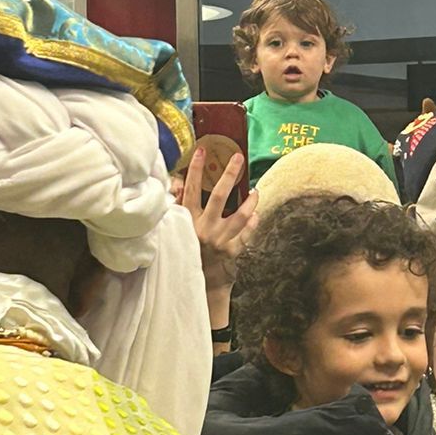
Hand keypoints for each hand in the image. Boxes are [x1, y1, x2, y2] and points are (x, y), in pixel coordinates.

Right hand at [183, 145, 259, 298]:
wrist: (201, 283)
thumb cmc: (190, 250)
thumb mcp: (179, 228)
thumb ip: (179, 205)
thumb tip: (179, 182)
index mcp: (188, 221)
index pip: (192, 190)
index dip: (196, 170)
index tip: (202, 151)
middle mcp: (204, 229)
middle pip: (219, 196)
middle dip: (229, 175)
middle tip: (238, 158)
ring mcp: (220, 240)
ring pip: (240, 215)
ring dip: (250, 201)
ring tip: (255, 191)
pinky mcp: (232, 251)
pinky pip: (247, 233)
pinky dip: (253, 222)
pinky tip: (256, 214)